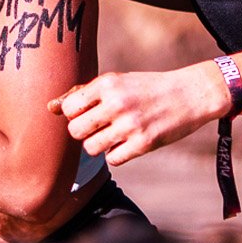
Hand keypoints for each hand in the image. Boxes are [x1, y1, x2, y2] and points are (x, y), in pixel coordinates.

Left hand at [50, 61, 233, 164]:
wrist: (190, 94)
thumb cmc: (146, 88)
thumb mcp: (116, 82)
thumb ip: (83, 94)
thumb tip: (50, 108)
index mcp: (107, 84)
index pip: (69, 108)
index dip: (76, 114)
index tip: (89, 113)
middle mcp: (116, 103)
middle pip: (75, 131)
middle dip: (83, 133)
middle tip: (98, 128)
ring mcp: (130, 125)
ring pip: (91, 148)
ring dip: (98, 146)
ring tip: (112, 137)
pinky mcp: (144, 144)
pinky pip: (112, 160)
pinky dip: (117, 155)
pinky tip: (127, 144)